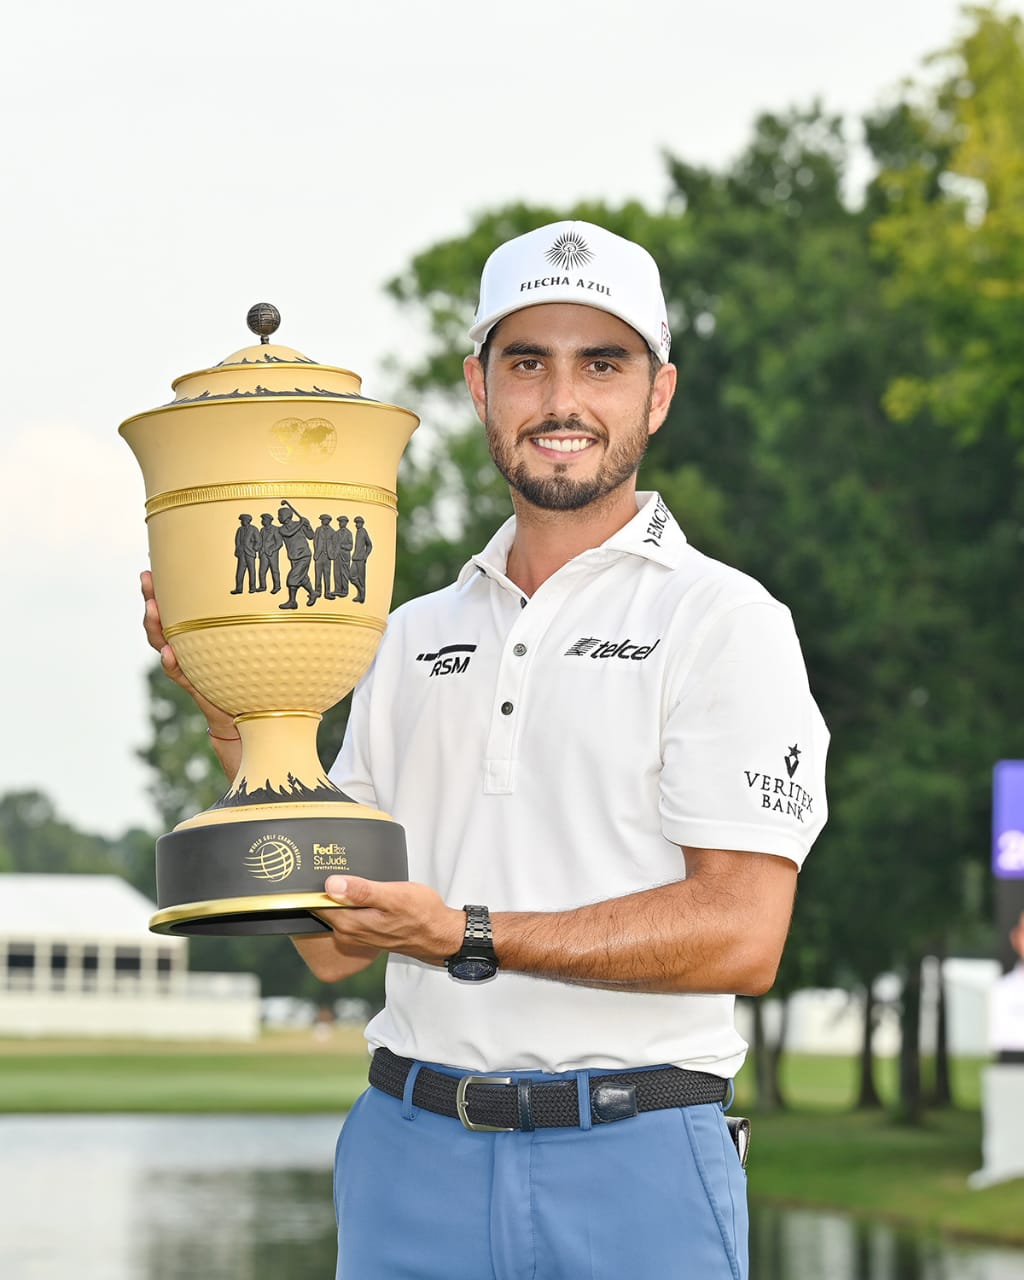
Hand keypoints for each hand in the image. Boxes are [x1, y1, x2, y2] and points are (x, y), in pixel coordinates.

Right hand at [140, 570, 233, 734]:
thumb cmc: (247, 668)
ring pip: (162, 643)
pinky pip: (178, 672)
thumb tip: (270, 587)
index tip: (152, 563)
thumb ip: (244, 620)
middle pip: (161, 619)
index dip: (161, 587)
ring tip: (152, 609)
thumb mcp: (244, 639)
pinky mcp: (193, 683)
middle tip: (146, 579)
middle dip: (151, 598)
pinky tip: (170, 653)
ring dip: (156, 626)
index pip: (174, 605)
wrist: (244, 710)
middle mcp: (185, 645)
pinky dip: (172, 662)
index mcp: (195, 632)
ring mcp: (186, 663)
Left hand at [314, 876, 464, 966]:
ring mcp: (356, 933)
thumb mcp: (394, 897)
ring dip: (335, 892)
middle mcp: (348, 931)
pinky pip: (347, 913)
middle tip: (326, 860)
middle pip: (323, 906)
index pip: (316, 903)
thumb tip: (331, 884)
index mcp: (350, 923)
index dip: (312, 884)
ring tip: (341, 870)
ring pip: (335, 909)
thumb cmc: (421, 914)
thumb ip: (362, 891)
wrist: (440, 935)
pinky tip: (357, 887)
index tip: (314, 864)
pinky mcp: (366, 930)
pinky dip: (347, 900)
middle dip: (322, 886)